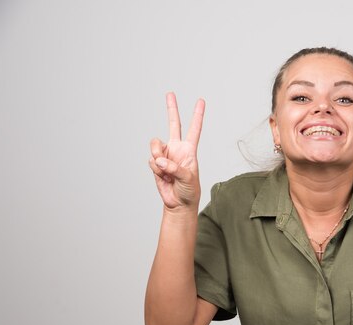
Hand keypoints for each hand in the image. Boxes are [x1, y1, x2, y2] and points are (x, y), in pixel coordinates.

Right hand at [149, 92, 204, 210]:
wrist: (178, 203)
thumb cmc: (189, 190)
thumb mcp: (188, 179)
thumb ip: (174, 168)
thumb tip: (160, 160)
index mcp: (189, 150)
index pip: (194, 129)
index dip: (197, 115)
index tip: (201, 101)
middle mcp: (177, 148)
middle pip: (173, 124)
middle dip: (171, 108)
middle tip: (170, 93)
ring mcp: (165, 155)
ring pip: (155, 145)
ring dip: (157, 156)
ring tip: (165, 170)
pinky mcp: (156, 163)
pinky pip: (151, 160)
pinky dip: (156, 169)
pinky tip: (163, 176)